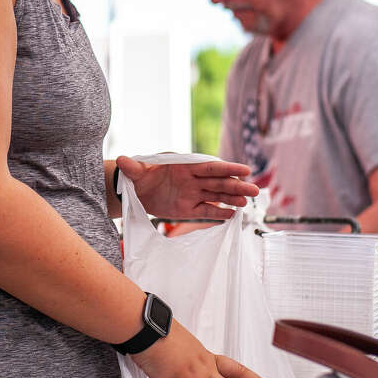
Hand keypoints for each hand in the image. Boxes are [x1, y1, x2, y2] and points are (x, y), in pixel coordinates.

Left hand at [117, 156, 257, 220]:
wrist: (135, 190)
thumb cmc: (138, 175)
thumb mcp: (135, 171)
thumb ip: (132, 167)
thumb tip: (121, 160)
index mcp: (185, 165)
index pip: (210, 166)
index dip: (228, 168)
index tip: (245, 170)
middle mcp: (193, 179)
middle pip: (218, 182)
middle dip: (236, 186)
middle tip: (255, 190)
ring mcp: (192, 194)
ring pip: (216, 197)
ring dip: (232, 200)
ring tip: (248, 204)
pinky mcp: (188, 209)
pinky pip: (206, 211)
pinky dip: (219, 214)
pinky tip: (233, 216)